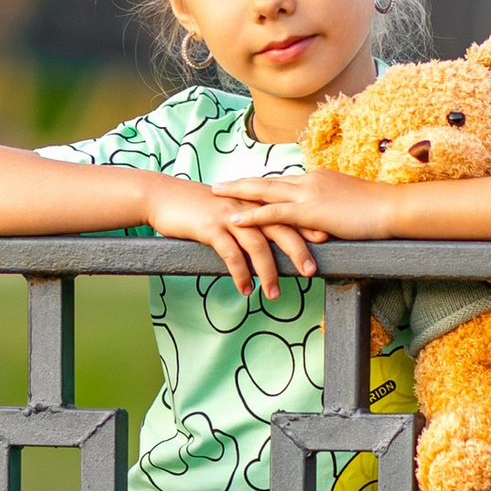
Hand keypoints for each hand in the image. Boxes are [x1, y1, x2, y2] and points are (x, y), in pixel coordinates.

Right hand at [143, 171, 313, 298]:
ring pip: (257, 245)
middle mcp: (246, 208)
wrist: (162, 196)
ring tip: (274, 294)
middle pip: (280, 228)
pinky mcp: (210, 228)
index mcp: (254, 202)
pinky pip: (230, 254)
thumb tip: (267, 238)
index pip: (287, 213)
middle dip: (298, 251)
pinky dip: (239, 274)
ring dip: (267, 272)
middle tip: (312, 273)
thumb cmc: (197, 206)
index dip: (308, 226)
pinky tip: (243, 289)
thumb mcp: (228, 210)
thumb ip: (249, 220)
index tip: (328, 242)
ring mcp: (228, 217)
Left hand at [224, 167, 402, 240]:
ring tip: (214, 194)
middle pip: (266, 180)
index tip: (243, 184)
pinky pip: (274, 213)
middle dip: (240, 183)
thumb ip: (332, 208)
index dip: (261, 184)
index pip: (283, 181)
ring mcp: (308, 193)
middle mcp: (308, 180)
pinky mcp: (310, 210)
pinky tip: (235, 220)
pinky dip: (252, 215)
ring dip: (237, 193)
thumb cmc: (378, 209)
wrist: (392, 207)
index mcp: (317, 178)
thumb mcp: (349, 204)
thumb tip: (324, 219)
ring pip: (264, 191)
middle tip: (217, 184)